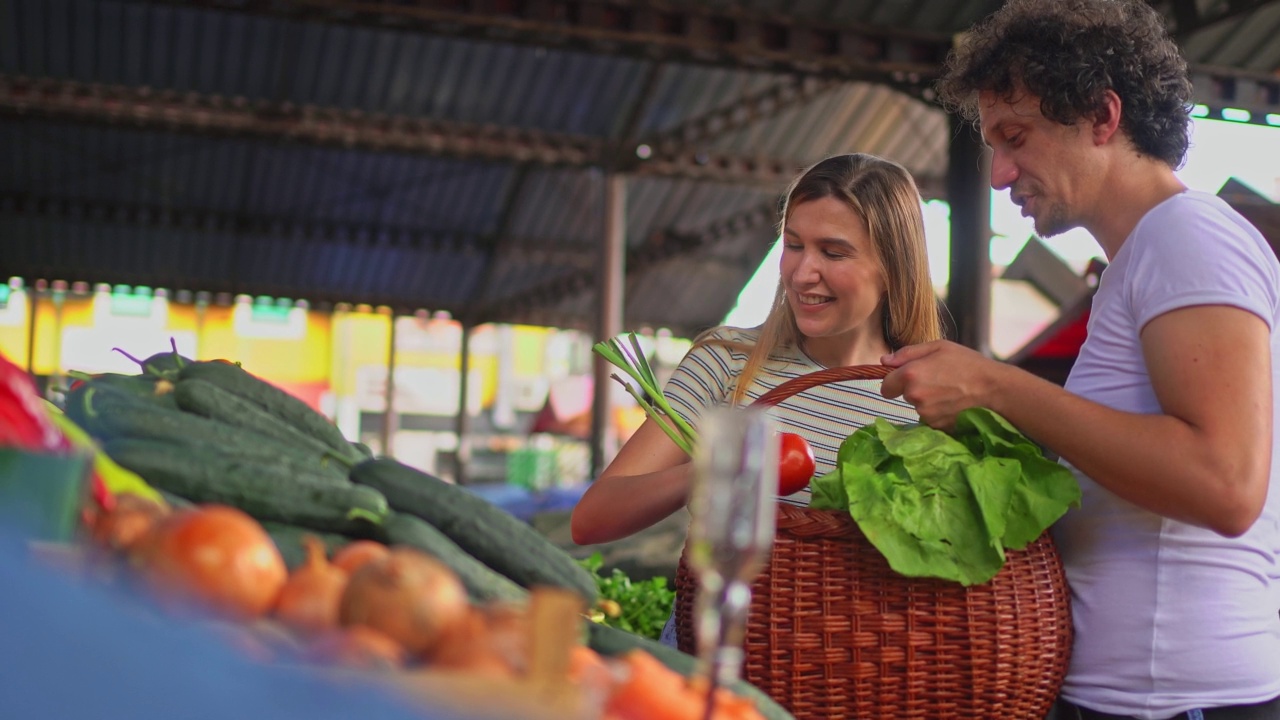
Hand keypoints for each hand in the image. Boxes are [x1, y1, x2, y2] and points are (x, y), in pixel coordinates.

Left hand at [880, 340, 1001, 430]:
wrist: (993, 388)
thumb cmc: (967, 363)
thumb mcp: (938, 347)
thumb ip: (907, 353)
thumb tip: (884, 361)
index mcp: (910, 374)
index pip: (886, 386)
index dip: (895, 382)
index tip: (907, 378)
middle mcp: (914, 396)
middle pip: (904, 396)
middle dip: (914, 389)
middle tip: (938, 380)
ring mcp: (925, 413)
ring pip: (918, 407)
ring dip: (927, 401)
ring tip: (949, 391)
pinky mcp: (937, 426)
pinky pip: (930, 418)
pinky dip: (938, 412)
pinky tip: (953, 403)